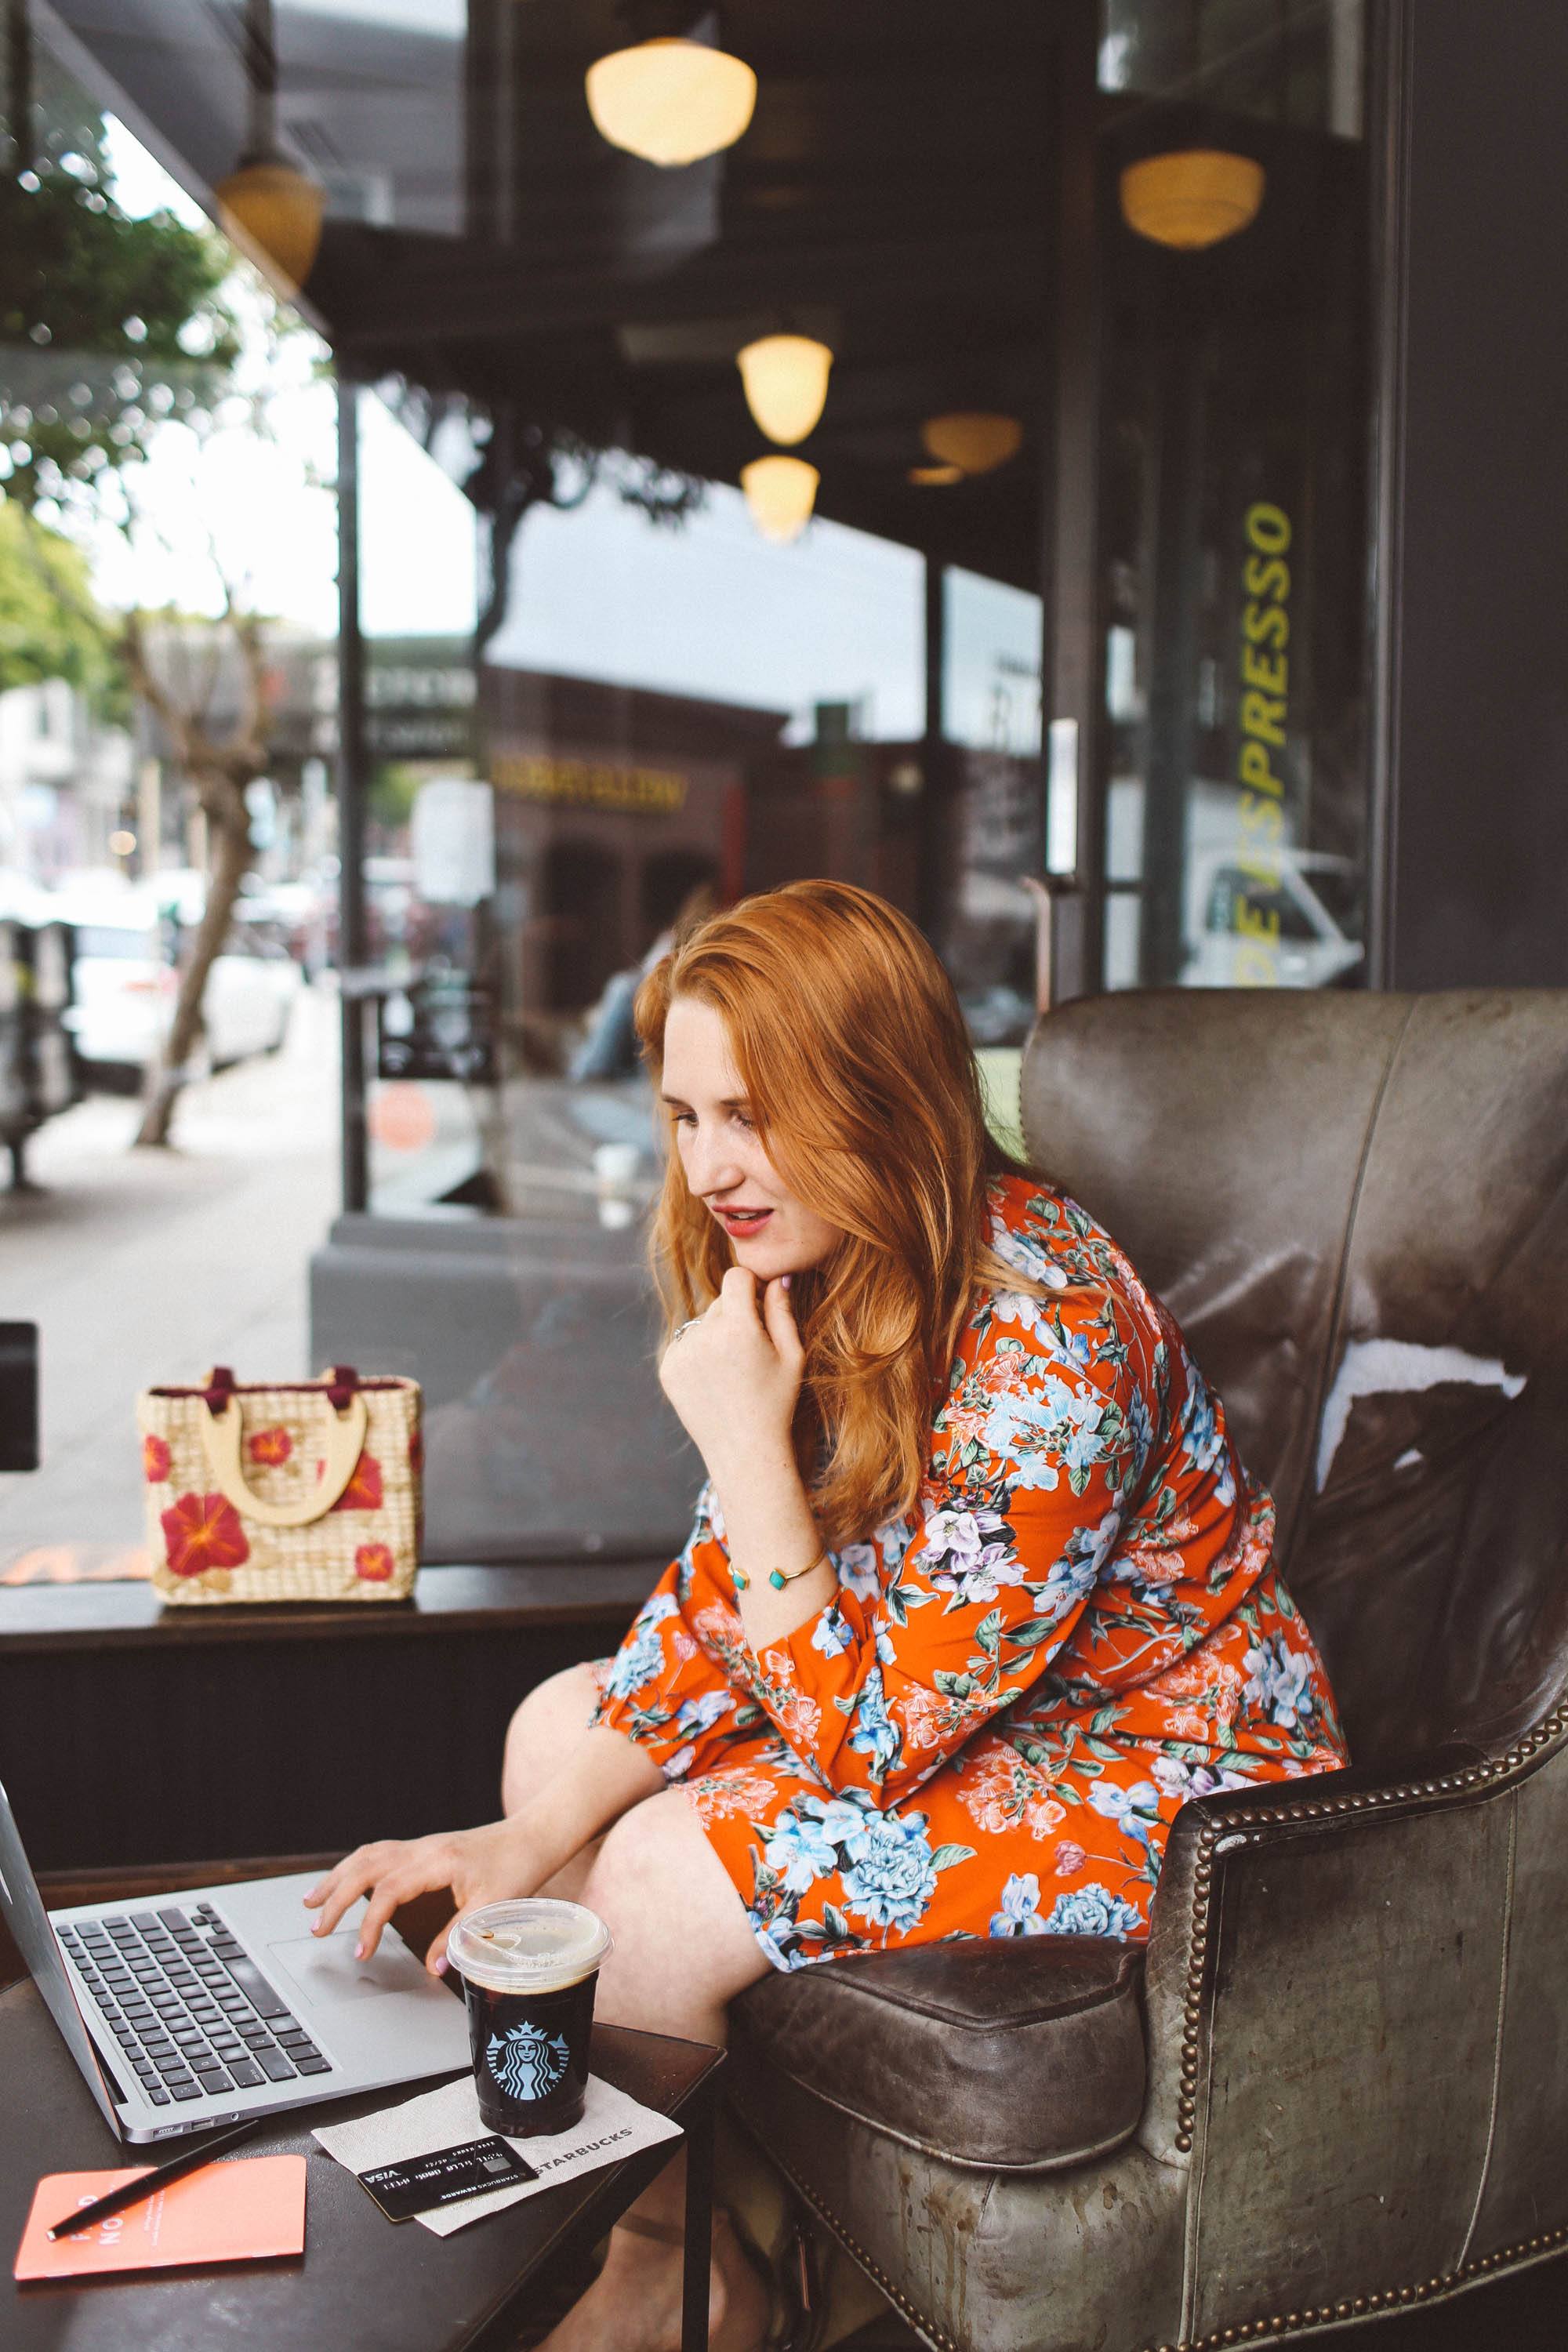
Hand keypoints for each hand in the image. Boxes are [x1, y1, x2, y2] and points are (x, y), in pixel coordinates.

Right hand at [302, 1818, 534, 1973]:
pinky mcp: (424, 1849)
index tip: (360, 1953)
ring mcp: (421, 1846)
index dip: (369, 1924)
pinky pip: (380, 1853)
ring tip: (312, 1900)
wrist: (532, 1837)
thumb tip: (431, 1968)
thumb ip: (457, 1936)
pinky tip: (346, 1880)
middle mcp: (422, 1849)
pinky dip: (356, 1868)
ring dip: (338, 1877)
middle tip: (316, 1928)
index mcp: (436, 1861)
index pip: (387, 1892)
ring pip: (367, 1856)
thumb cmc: (517, 1867)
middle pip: (365, 1868)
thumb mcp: (492, 1908)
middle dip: (336, 1898)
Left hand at [658, 1266, 803, 1477]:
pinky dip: (699, 1352)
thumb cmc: (776, 1402)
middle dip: (737, 1314)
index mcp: (738, 1328)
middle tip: (752, 1349)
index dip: (751, 1285)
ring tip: (733, 1369)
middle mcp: (704, 1336)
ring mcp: (681, 1353)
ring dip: (716, 1333)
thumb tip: (777, 1277)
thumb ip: (782, 1311)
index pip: (737, 1277)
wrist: (744, 1450)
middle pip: (720, 1301)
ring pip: (702, 1322)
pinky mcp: (667, 1369)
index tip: (760, 1302)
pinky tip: (715, 1379)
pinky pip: (685, 1343)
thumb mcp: (792, 1355)